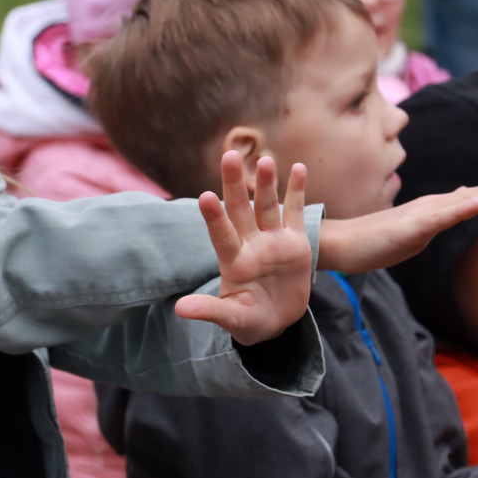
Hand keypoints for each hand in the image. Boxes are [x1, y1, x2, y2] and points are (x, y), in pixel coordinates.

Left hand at [176, 151, 310, 345]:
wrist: (278, 322)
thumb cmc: (249, 322)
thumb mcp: (232, 319)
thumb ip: (210, 311)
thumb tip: (180, 309)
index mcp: (233, 262)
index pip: (221, 235)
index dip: (214, 218)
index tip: (204, 197)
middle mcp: (250, 245)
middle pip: (240, 209)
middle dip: (234, 184)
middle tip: (228, 155)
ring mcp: (273, 241)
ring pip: (267, 206)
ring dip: (266, 183)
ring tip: (264, 160)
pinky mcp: (295, 242)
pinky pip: (295, 212)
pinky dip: (297, 191)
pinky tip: (298, 168)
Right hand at [319, 176, 477, 272]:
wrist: (339, 244)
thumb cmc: (371, 242)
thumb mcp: (414, 233)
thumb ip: (437, 220)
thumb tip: (458, 205)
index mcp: (436, 209)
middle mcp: (434, 206)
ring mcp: (422, 215)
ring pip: (466, 202)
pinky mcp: (410, 228)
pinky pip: (440, 218)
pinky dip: (461, 208)